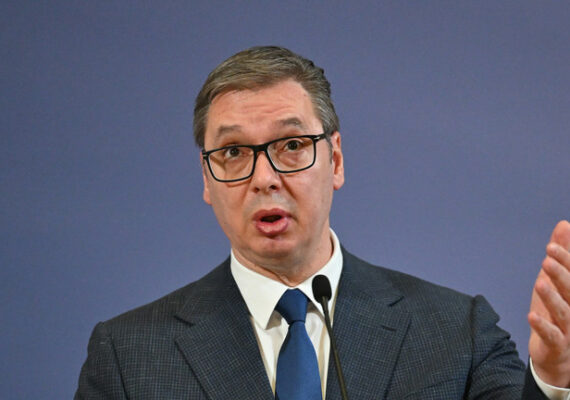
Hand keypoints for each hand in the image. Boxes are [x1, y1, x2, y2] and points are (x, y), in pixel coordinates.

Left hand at [528, 220, 569, 387]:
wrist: (559, 353)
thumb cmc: (558, 311)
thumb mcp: (556, 281)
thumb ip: (562, 256)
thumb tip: (564, 224)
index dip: (566, 260)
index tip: (551, 246)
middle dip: (562, 274)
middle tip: (548, 258)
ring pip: (564, 312)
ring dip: (553, 297)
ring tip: (540, 282)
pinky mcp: (557, 345)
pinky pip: (552, 335)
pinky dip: (542, 326)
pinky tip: (531, 315)